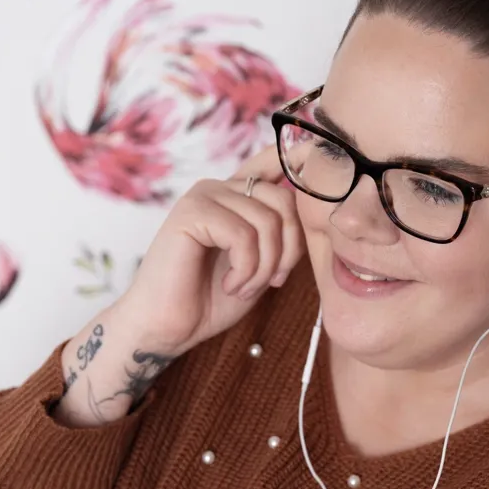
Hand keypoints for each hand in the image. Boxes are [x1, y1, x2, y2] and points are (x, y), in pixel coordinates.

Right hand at [110, 145, 305, 355]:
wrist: (167, 328)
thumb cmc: (211, 299)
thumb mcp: (261, 264)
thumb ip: (281, 234)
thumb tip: (315, 210)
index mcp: (237, 195)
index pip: (275, 161)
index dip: (299, 160)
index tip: (321, 164)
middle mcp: (220, 187)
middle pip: (284, 199)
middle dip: (290, 249)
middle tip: (273, 281)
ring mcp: (204, 196)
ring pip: (267, 221)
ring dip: (264, 267)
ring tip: (245, 287)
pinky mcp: (191, 213)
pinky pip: (243, 235)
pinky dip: (246, 269)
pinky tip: (231, 285)